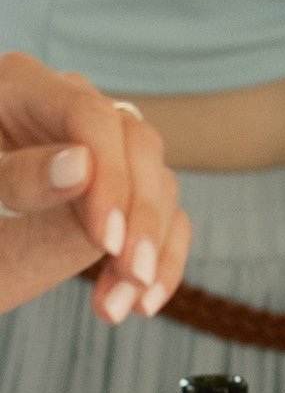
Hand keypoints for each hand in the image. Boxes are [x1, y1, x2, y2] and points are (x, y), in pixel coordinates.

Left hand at [0, 58, 189, 324]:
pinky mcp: (112, 182)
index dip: (109, 175)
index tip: (107, 241)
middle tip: (132, 275)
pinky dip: (161, 255)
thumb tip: (81, 166)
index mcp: (20, 86)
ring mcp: (95, 143)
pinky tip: (143, 299)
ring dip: (152, 248)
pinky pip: (157, 209)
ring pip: (155, 180)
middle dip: (141, 218)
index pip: (88, 115)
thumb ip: (15, 176)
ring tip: (123, 306)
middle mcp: (67, 106)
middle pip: (136, 144)